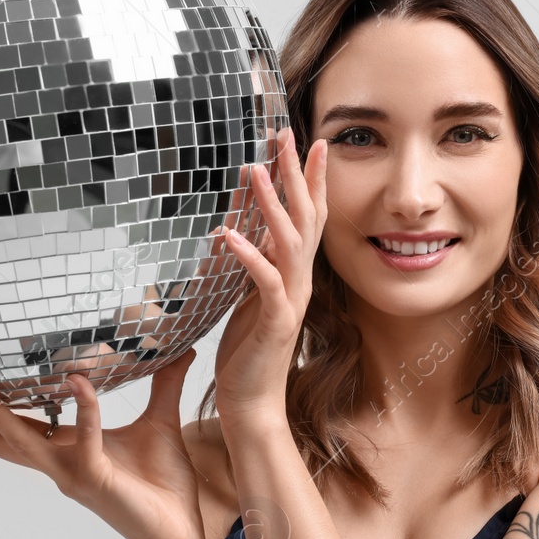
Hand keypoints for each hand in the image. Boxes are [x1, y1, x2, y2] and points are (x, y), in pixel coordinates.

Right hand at [0, 347, 204, 538]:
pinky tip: (76, 381)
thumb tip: (179, 352)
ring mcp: (72, 473)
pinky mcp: (97, 478)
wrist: (179, 531)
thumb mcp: (159, 423)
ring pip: (19, 442)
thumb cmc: (164, 485)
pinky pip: (85, 439)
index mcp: (65, 451)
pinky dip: (83, 409)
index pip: (13, 426)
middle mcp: (59, 464)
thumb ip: (162, 386)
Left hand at [210, 126, 327, 423]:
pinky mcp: (276, 322)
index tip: (306, 141)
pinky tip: (229, 234)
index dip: (309, 178)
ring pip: (287, 243)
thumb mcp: (241, 295)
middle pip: (304, 218)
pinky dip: (249, 256)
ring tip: (253, 169)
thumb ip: (245, 260)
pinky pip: (265, 282)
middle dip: (295, 174)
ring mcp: (291, 301)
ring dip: (270, 204)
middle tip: (285, 135)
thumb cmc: (246, 353)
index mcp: (294, 273)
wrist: (252, 404)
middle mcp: (299, 281)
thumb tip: (234, 222)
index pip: (307, 217)